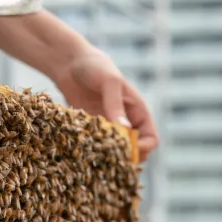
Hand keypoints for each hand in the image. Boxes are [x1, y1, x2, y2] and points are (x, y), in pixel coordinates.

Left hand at [52, 45, 158, 162]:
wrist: (70, 63)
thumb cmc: (95, 67)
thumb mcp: (109, 83)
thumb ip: (115, 105)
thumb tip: (125, 130)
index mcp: (138, 112)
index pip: (151, 139)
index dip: (142, 148)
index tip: (125, 151)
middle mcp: (126, 123)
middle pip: (135, 151)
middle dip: (126, 157)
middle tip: (109, 159)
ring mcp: (108, 128)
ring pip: (115, 152)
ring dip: (108, 156)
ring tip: (94, 155)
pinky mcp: (91, 129)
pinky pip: (96, 146)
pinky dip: (92, 151)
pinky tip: (82, 150)